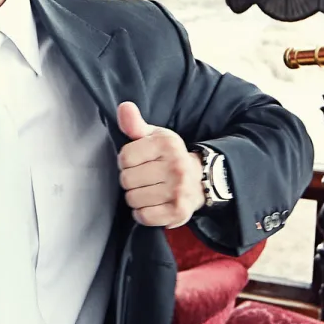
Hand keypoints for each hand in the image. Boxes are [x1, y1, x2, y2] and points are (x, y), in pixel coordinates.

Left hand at [116, 102, 203, 227]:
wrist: (200, 180)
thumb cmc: (169, 157)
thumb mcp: (154, 136)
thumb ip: (134, 124)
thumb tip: (124, 107)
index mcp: (167, 145)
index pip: (124, 157)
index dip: (126, 162)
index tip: (138, 162)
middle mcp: (176, 166)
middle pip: (126, 180)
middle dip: (130, 180)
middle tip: (144, 178)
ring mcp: (178, 191)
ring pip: (133, 199)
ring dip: (136, 198)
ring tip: (149, 191)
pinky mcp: (178, 212)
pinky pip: (144, 216)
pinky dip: (143, 214)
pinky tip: (152, 205)